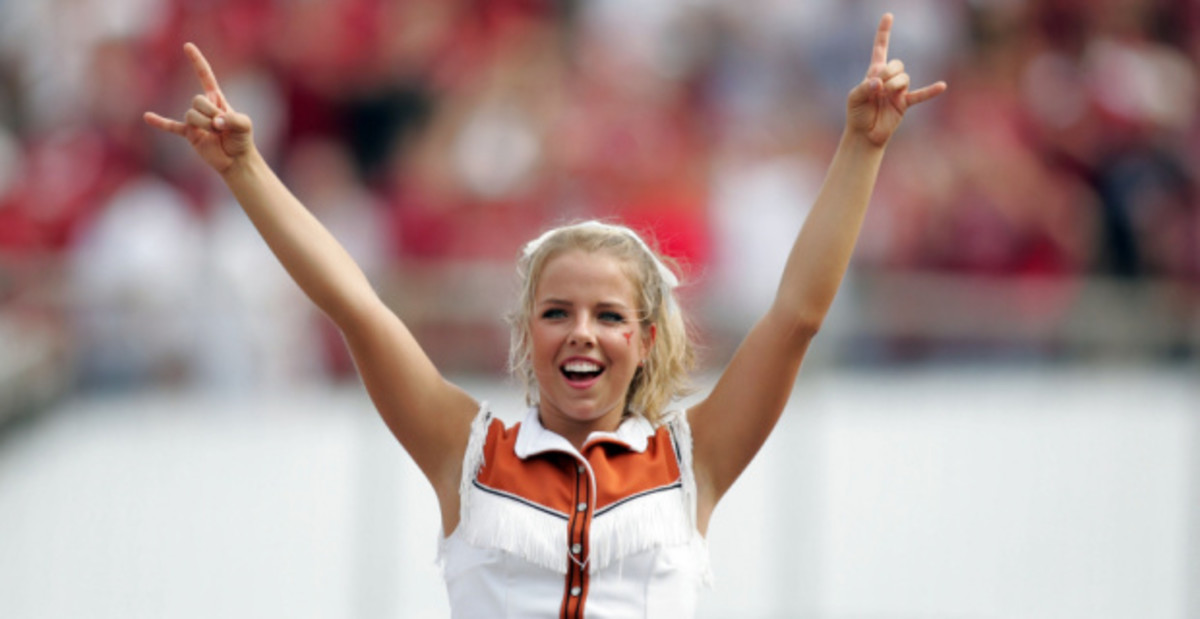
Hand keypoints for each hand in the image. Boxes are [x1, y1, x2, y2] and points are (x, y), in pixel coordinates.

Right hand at [144, 43, 254, 173]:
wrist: (236, 159)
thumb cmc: (242, 139)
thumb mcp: (244, 125)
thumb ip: (232, 120)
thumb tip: (215, 122)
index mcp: (217, 98)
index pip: (205, 76)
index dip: (197, 61)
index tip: (187, 46)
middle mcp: (203, 106)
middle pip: (197, 100)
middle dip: (210, 114)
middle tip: (222, 127)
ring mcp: (194, 120)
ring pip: (191, 115)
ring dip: (205, 126)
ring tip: (216, 135)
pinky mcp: (189, 134)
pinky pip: (172, 126)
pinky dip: (161, 122)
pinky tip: (148, 117)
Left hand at [846, 13, 946, 146]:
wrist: (864, 135)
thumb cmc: (857, 114)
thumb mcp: (854, 98)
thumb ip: (864, 87)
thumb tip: (879, 82)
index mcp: (874, 72)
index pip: (880, 48)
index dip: (884, 32)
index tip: (888, 16)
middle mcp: (888, 78)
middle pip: (896, 63)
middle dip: (887, 73)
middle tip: (877, 87)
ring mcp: (898, 91)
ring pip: (904, 77)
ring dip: (894, 84)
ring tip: (884, 94)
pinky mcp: (905, 104)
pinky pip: (920, 95)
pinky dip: (930, 91)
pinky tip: (941, 86)